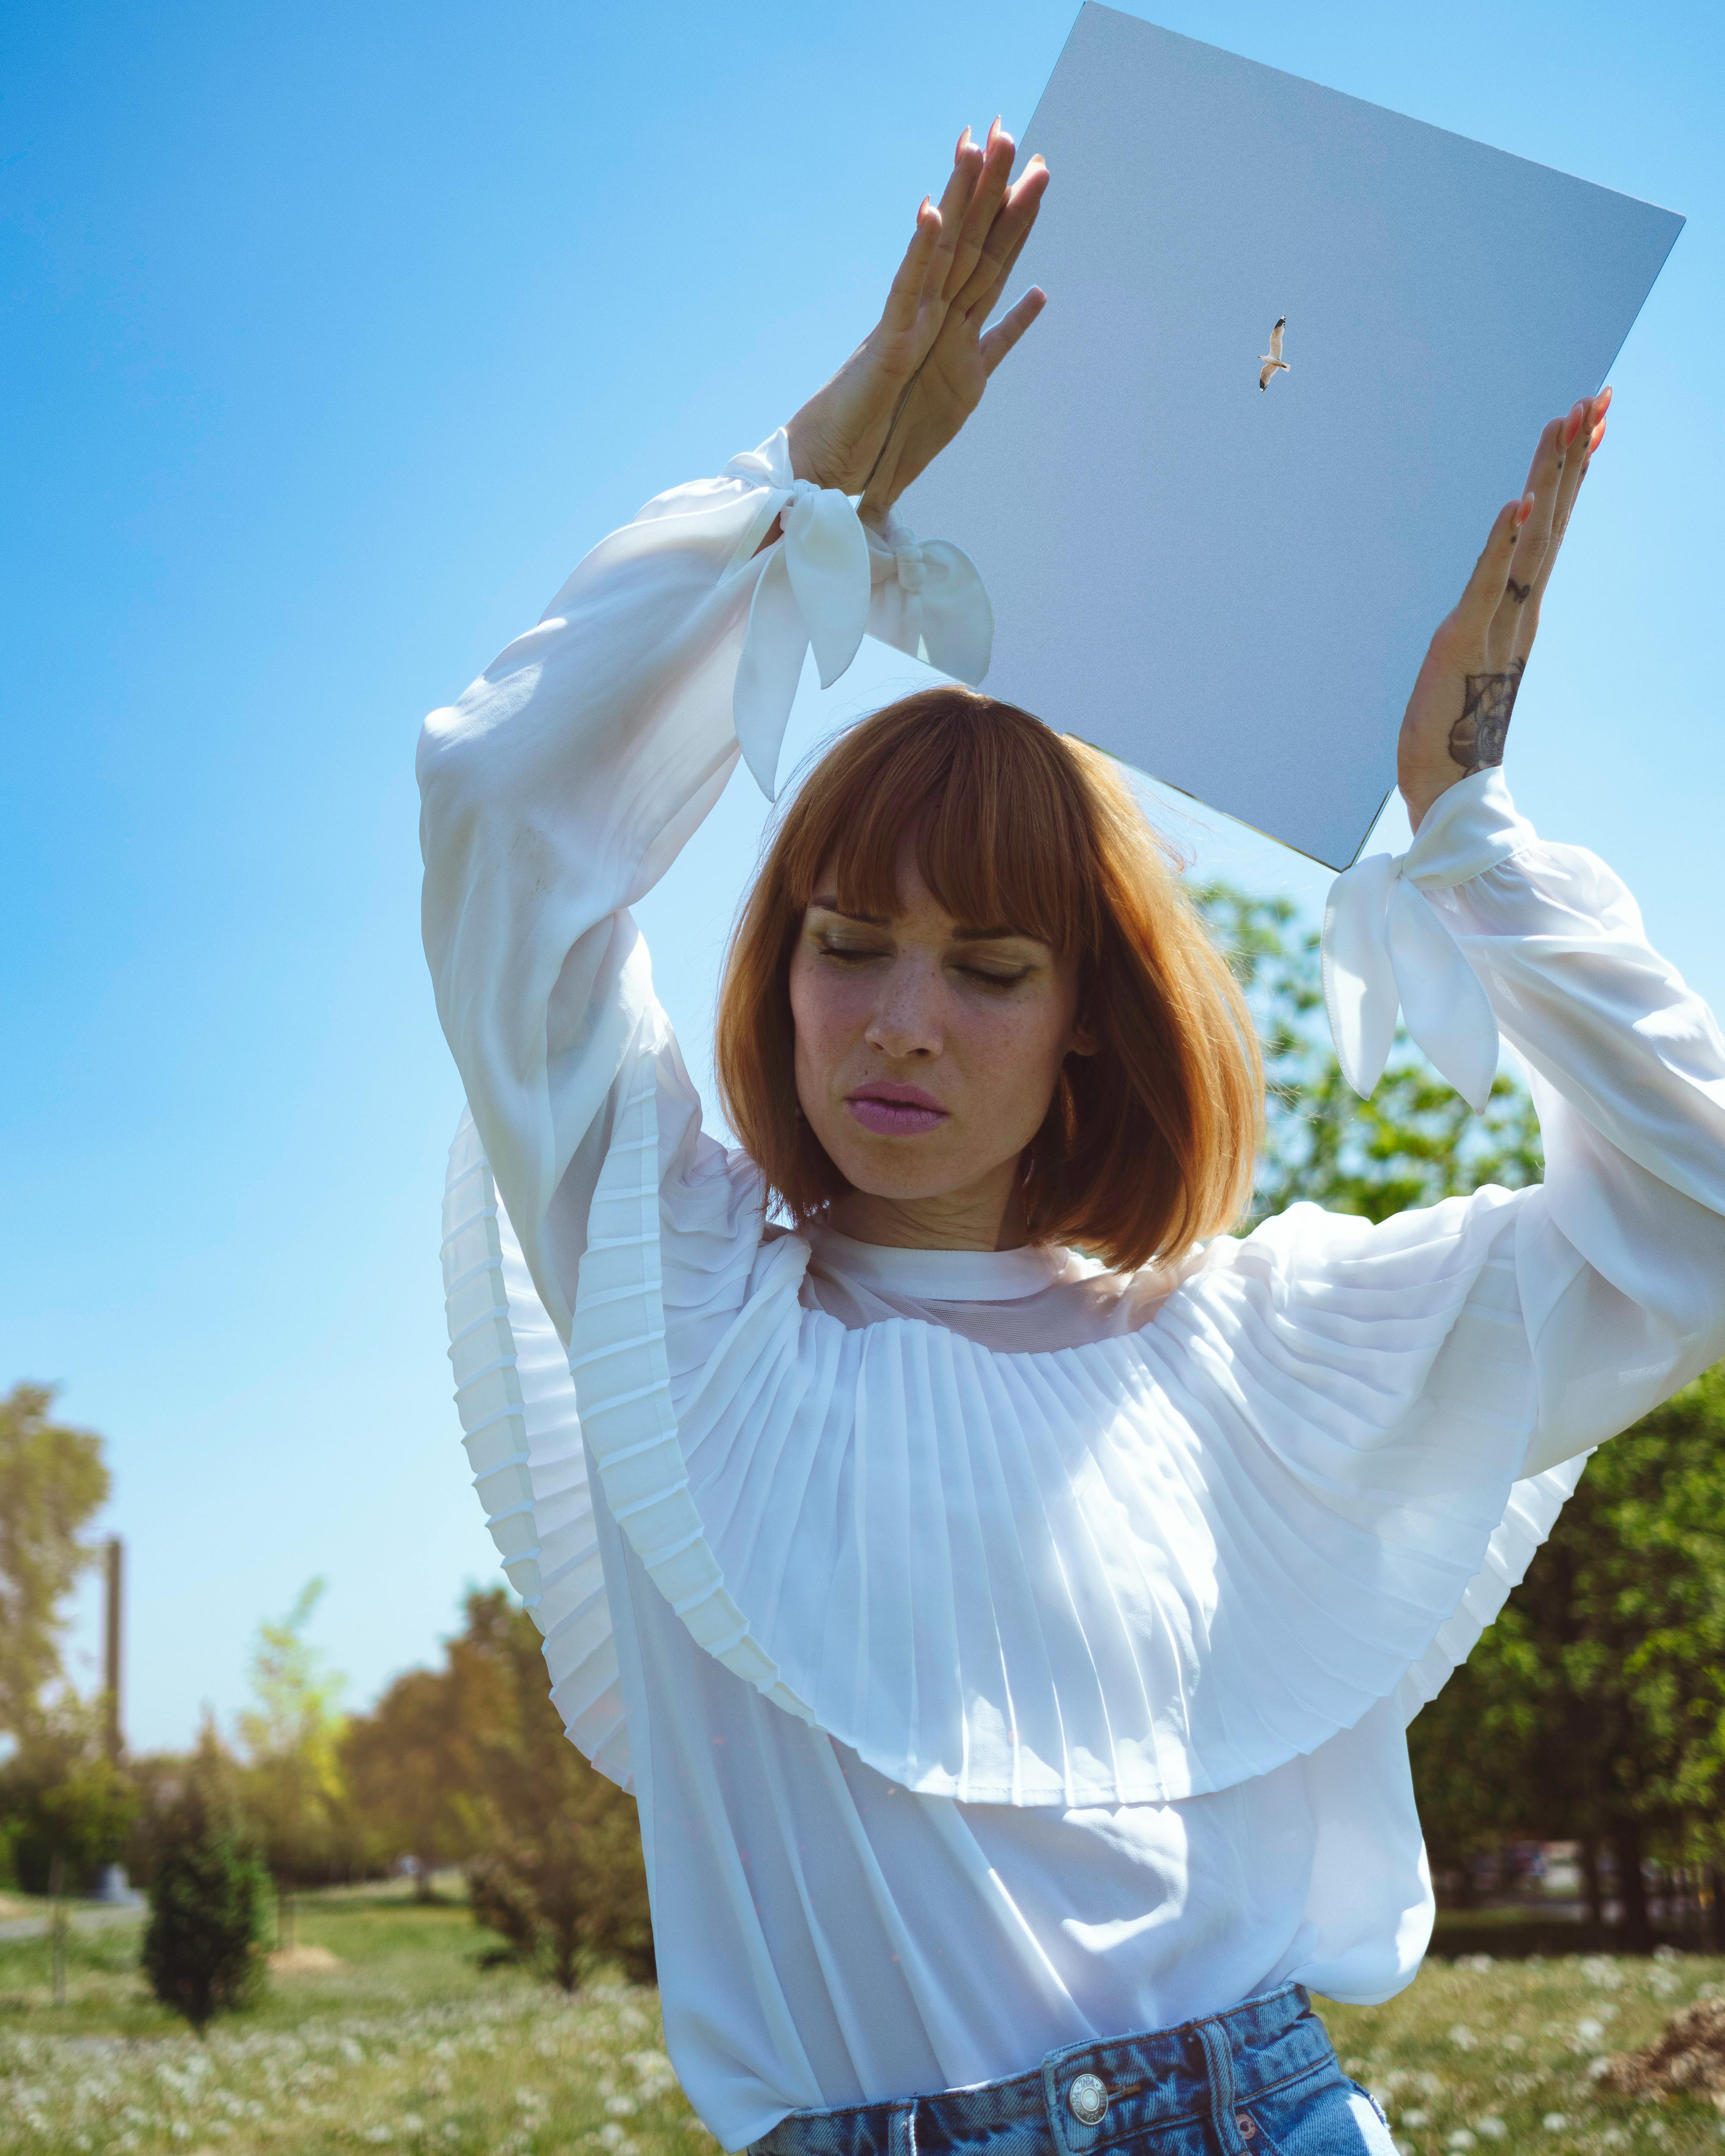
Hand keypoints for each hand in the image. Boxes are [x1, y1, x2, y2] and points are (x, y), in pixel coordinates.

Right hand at [783, 121, 1048, 517]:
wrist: (834, 467)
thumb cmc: (887, 434)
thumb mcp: (964, 386)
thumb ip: (996, 344)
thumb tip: (1032, 300)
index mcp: (952, 324)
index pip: (990, 261)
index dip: (1015, 217)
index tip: (1035, 169)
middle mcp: (931, 315)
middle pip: (972, 243)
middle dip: (993, 187)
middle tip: (1008, 129)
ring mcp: (909, 326)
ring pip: (942, 253)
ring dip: (960, 199)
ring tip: (974, 146)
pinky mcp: (887, 346)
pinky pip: (906, 295)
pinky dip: (919, 255)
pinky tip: (932, 213)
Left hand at [1398, 388, 1610, 828]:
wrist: (1443, 779)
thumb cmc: (1453, 721)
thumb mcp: (1472, 648)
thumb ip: (1488, 615)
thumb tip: (1495, 591)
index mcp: (1520, 606)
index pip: (1551, 525)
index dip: (1572, 471)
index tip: (1593, 419)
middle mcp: (1519, 606)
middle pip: (1552, 517)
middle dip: (1572, 455)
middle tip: (1596, 397)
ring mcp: (1497, 620)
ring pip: (1530, 537)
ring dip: (1549, 478)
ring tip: (1567, 423)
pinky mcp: (1466, 637)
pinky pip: (1490, 581)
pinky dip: (1505, 541)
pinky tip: (1520, 501)